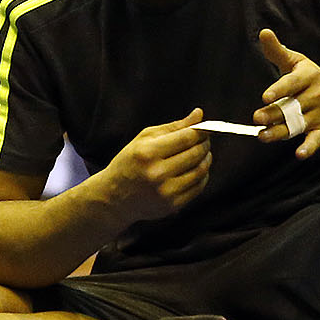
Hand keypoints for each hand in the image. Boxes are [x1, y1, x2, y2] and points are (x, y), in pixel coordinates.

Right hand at [97, 109, 210, 223]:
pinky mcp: (171, 205)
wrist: (113, 198)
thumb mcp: (144, 139)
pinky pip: (198, 187)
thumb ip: (173, 126)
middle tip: (205, 140)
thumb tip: (199, 114)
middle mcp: (157, 173)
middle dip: (205, 144)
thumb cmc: (129, 162)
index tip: (205, 129)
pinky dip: (203, 176)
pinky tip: (198, 169)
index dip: (201, 131)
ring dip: (206, 159)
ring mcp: (165, 192)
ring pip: (200, 171)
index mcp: (148, 152)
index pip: (186, 138)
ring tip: (203, 153)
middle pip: (195, 154)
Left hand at [255, 29, 319, 158]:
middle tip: (257, 118)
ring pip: (297, 124)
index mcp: (309, 76)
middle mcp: (317, 95)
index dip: (279, 89)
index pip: (293, 82)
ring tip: (263, 136)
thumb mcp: (299, 63)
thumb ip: (278, 52)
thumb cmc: (315, 80)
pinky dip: (309, 147)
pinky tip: (299, 154)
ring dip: (280, 132)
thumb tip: (263, 32)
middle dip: (273, 113)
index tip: (265, 97)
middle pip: (290, 106)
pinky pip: (316, 140)